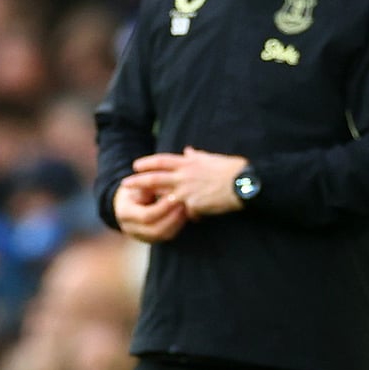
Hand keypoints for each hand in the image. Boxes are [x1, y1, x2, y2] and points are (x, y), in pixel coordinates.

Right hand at [113, 181, 186, 242]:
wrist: (128, 200)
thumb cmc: (135, 187)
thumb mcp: (138, 183)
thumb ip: (149, 185)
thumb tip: (166, 186)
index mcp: (124, 213)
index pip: (146, 215)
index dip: (162, 207)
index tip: (174, 196)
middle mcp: (130, 228)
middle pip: (155, 230)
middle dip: (172, 218)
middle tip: (185, 204)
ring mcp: (141, 236)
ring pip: (163, 235)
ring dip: (178, 222)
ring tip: (187, 209)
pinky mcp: (151, 238)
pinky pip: (167, 235)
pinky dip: (178, 226)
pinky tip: (186, 214)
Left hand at [124, 146, 245, 219]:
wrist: (243, 183)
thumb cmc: (231, 169)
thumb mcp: (211, 159)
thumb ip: (197, 156)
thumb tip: (188, 151)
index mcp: (188, 163)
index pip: (162, 161)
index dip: (147, 163)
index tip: (136, 165)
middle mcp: (184, 176)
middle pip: (155, 178)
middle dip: (138, 181)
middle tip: (125, 183)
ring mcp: (187, 191)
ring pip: (164, 198)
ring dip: (153, 202)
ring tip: (143, 207)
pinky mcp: (193, 205)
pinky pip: (186, 212)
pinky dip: (189, 215)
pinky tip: (194, 218)